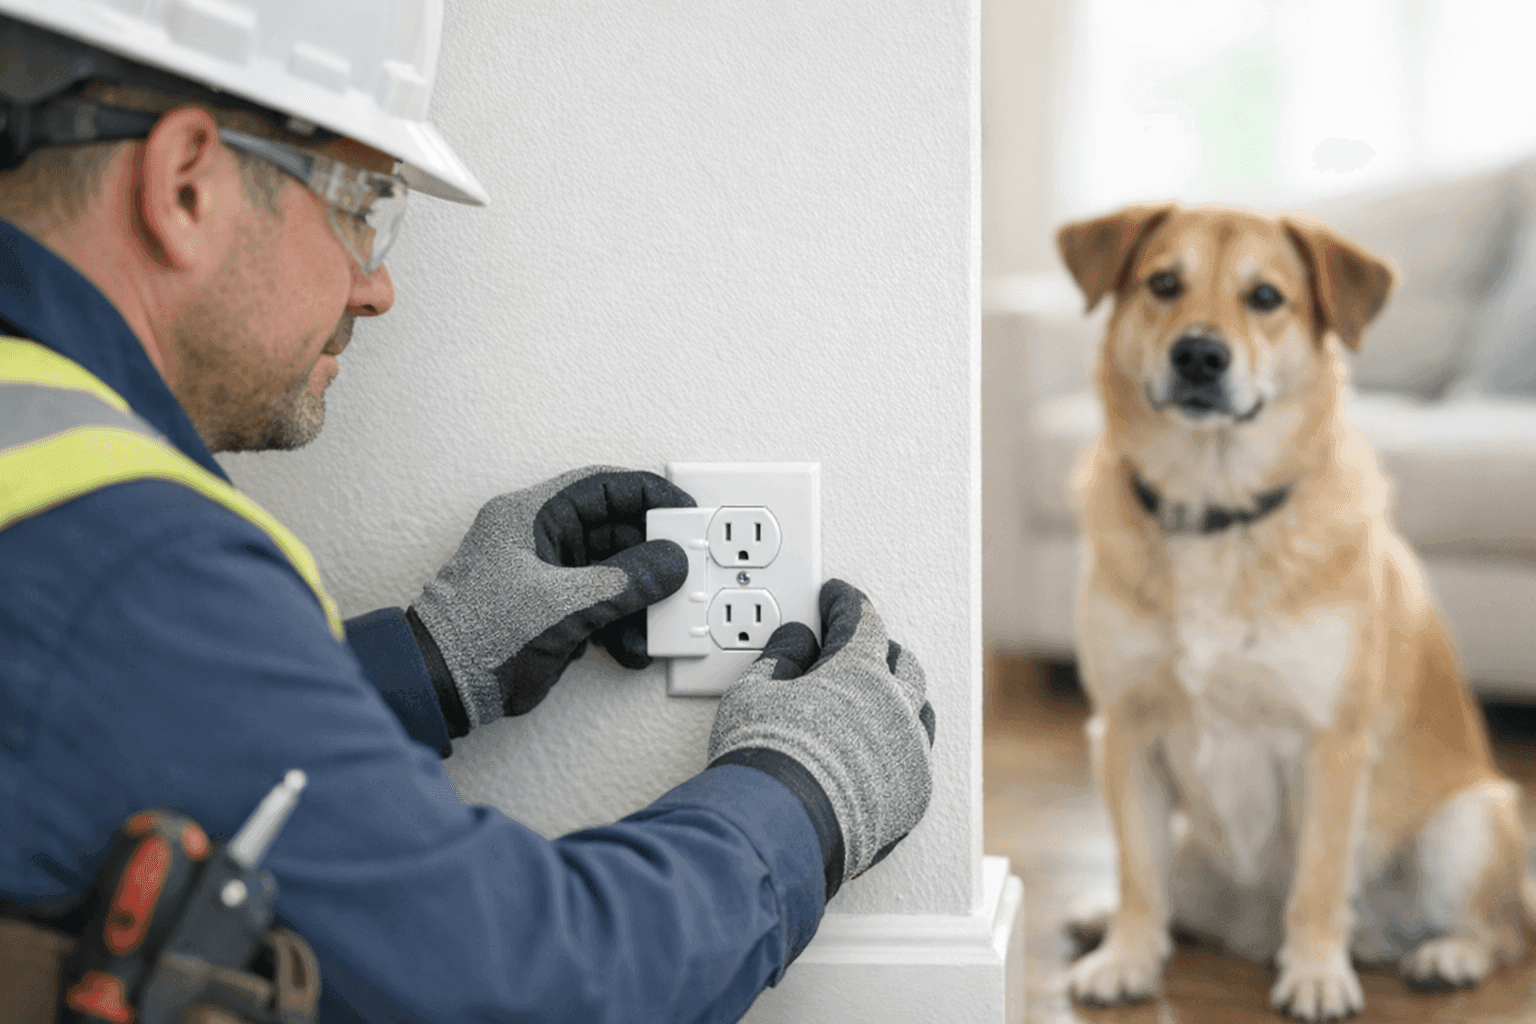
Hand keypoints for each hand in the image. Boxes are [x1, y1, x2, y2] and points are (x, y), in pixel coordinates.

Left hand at [410, 466, 692, 728]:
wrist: (442, 689)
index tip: (684, 513)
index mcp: (530, 515)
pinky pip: (600, 604)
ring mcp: (545, 574)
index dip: (648, 495)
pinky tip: (630, 648)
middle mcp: (538, 538)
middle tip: (680, 574)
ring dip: (637, 600)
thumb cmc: (477, 637)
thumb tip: (670, 563)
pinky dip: (620, 624)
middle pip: (613, 531)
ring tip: (650, 627)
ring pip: (611, 572)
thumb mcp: (564, 604)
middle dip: (650, 558)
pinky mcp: (551, 609)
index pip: (602, 486)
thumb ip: (626, 581)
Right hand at [708, 579, 934, 895]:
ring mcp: (910, 755)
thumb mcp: (753, 692)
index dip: (845, 603)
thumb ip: (780, 658)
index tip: (836, 596)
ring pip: (920, 711)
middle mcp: (896, 709)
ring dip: (900, 696)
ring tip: (879, 697)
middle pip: (902, 662)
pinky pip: (917, 759)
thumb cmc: (763, 758)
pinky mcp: (913, 798)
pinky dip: (899, 746)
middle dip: (880, 648)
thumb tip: (796, 640)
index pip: (862, 621)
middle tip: (857, 645)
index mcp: (861, 673)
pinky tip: (881, 751)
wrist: (779, 831)